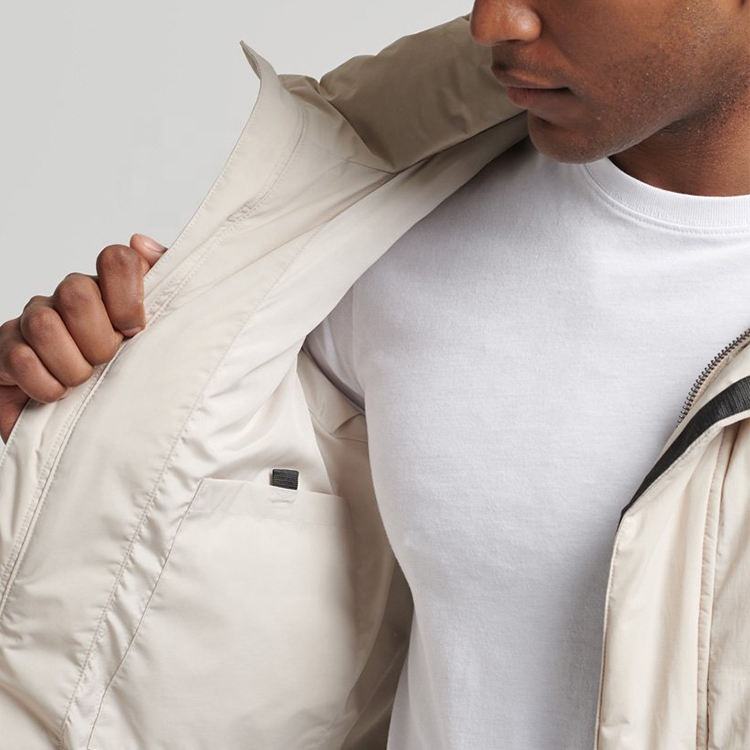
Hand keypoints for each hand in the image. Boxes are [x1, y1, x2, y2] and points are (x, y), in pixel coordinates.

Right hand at [0, 234, 167, 443]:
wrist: (99, 436)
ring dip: (73, 367)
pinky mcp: (6, 355)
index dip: (127, 296)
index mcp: (110, 293)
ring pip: (45, 324)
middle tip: (106, 362)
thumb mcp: (165, 338)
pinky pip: (19, 358)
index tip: (135, 329)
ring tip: (83, 383)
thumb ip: (166, 284)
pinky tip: (57, 395)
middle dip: (99, 340)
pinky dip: (45, 385)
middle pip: (77, 291)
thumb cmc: (131, 385)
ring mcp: (34, 325)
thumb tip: (142, 243)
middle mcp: (69, 301)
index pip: (116, 259)